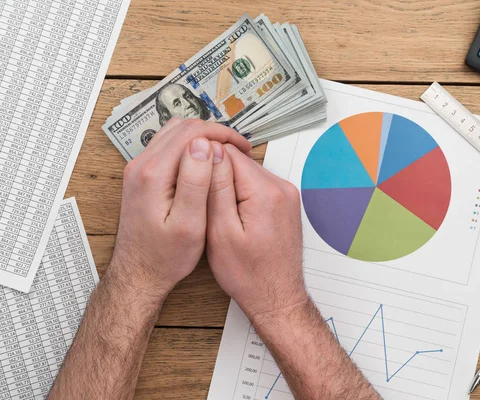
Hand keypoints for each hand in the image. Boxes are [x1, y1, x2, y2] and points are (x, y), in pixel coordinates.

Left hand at [108, 119, 250, 301]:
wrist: (138, 274)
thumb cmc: (164, 257)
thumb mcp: (189, 225)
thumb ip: (195, 182)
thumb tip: (203, 146)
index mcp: (153, 174)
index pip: (191, 133)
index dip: (222, 135)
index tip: (243, 148)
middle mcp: (140, 165)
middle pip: (181, 128)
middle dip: (214, 133)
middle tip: (238, 149)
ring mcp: (138, 169)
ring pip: (173, 134)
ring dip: (202, 138)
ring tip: (225, 155)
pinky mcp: (141, 176)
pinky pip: (167, 147)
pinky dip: (189, 148)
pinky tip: (206, 164)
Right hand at [206, 144, 308, 321]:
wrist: (276, 297)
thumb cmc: (249, 275)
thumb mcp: (220, 233)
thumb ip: (216, 189)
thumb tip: (211, 153)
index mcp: (266, 192)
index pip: (229, 153)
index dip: (204, 162)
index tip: (191, 178)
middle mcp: (282, 188)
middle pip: (240, 161)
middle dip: (217, 175)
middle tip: (202, 201)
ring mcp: (287, 194)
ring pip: (247, 172)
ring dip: (229, 185)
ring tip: (217, 211)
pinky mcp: (285, 202)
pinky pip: (257, 185)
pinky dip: (242, 194)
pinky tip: (233, 215)